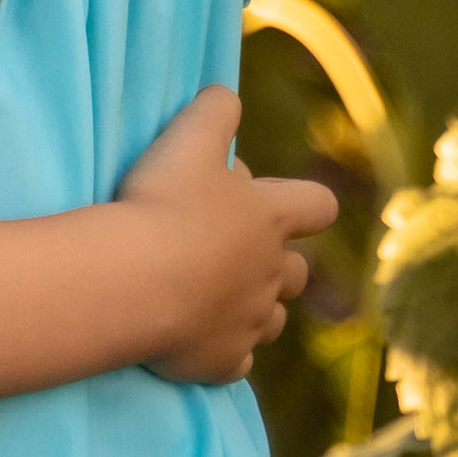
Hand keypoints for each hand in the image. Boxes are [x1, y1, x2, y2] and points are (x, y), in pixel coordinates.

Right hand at [115, 87, 332, 386]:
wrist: (140, 280)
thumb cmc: (166, 203)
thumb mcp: (188, 138)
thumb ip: (214, 111)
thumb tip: (226, 93)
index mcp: (269, 218)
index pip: (317, 206)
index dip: (308, 203)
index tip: (288, 202)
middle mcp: (270, 272)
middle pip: (297, 273)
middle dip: (278, 264)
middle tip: (233, 253)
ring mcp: (250, 322)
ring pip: (272, 321)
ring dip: (254, 310)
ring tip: (215, 298)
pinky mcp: (223, 362)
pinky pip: (235, 363)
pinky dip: (223, 352)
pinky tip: (197, 342)